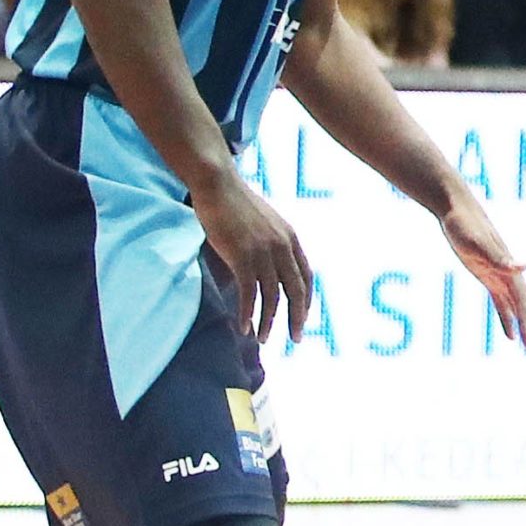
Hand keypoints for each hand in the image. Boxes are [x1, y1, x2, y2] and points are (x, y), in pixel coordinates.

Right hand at [193, 170, 315, 345]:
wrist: (219, 185)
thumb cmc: (236, 204)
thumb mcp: (263, 225)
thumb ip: (269, 247)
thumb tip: (265, 272)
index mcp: (291, 238)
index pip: (306, 276)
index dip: (307, 299)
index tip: (303, 317)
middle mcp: (282, 246)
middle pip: (295, 290)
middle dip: (297, 317)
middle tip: (296, 339)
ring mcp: (263, 252)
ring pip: (271, 296)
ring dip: (269, 321)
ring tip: (265, 339)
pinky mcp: (242, 257)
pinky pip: (248, 293)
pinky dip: (247, 313)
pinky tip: (244, 328)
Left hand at [437, 192, 525, 355]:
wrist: (456, 208)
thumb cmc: (466, 225)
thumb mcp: (479, 243)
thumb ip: (501, 258)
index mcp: (511, 273)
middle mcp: (511, 277)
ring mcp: (500, 278)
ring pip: (521, 311)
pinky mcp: (488, 277)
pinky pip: (502, 306)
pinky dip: (509, 322)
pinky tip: (511, 337)